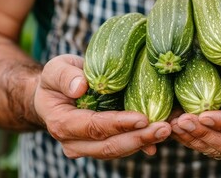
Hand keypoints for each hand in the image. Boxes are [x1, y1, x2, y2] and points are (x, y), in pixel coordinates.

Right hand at [33, 54, 171, 158]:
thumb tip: (80, 87)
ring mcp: (86, 148)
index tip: (142, 118)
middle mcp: (73, 143)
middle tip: (164, 128)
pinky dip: (141, 143)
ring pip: (117, 151)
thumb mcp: (55, 69)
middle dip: (138, 138)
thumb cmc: (56, 79)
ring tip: (166, 129)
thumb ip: (64, 76)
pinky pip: (122, 148)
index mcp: (61, 123)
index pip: (93, 127)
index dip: (118, 124)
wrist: (53, 97)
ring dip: (143, 142)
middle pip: (109, 146)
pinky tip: (159, 137)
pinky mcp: (99, 147)